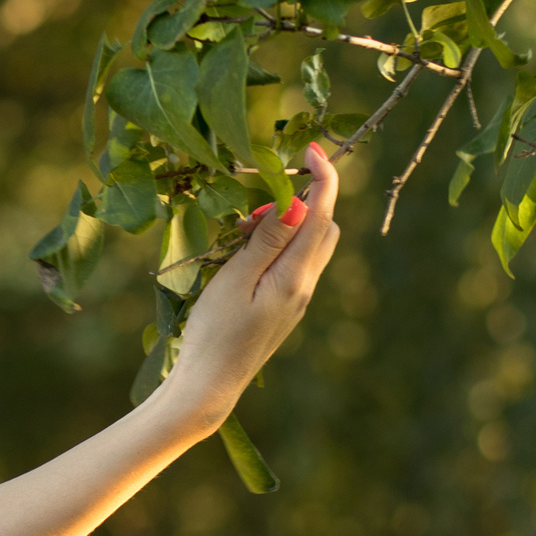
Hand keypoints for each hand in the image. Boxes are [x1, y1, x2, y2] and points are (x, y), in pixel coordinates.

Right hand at [166, 143, 341, 429]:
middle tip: (258, 203)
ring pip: (311, 246)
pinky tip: (247, 254)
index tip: (311, 149)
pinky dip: (281, 245)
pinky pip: (296, 263)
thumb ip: (267, 241)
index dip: (323, 176)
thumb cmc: (214, 333)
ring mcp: (297, 299)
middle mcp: (305, 286)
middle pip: (325, 227)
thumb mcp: (235, 280)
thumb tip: (297, 203)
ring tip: (245, 230)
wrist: (210, 385)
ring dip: (290, 224)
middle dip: (305, 200)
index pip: (322, 214)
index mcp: (296, 276)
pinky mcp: (285, 307)